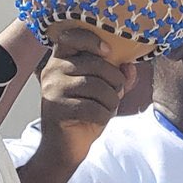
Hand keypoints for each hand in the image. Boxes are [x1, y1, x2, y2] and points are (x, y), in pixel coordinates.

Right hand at [19, 29, 131, 182]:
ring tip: (107, 109)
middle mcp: (53, 70)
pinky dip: (104, 116)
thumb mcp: (103, 91)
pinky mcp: (57, 109)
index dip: (92, 40)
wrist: (64, 146)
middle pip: (97, 65)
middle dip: (115, 82)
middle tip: (115, 93)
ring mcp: (53, 89)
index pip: (72, 36)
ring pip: (98, 87)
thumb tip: (130, 67)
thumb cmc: (84, 113)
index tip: (108, 51)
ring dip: (111, 102)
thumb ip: (117, 76)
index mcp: (61, 59)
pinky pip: (94, 108)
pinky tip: (98, 120)